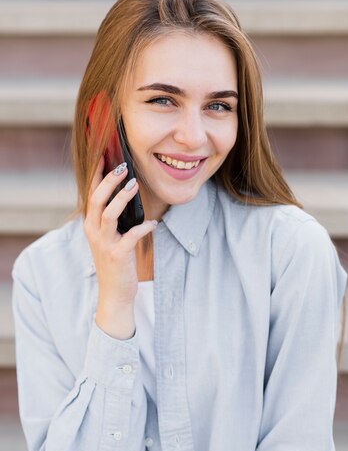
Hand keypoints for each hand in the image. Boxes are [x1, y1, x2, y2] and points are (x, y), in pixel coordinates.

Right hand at [83, 157, 156, 337]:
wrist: (114, 293)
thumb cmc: (116, 262)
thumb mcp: (109, 238)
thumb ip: (113, 219)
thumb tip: (128, 196)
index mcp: (91, 225)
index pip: (90, 195)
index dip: (96, 176)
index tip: (103, 157)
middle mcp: (93, 232)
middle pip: (97, 200)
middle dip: (109, 181)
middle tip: (123, 167)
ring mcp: (104, 244)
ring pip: (109, 214)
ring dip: (122, 198)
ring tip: (135, 185)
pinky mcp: (118, 255)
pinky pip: (131, 236)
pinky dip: (144, 227)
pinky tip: (154, 223)